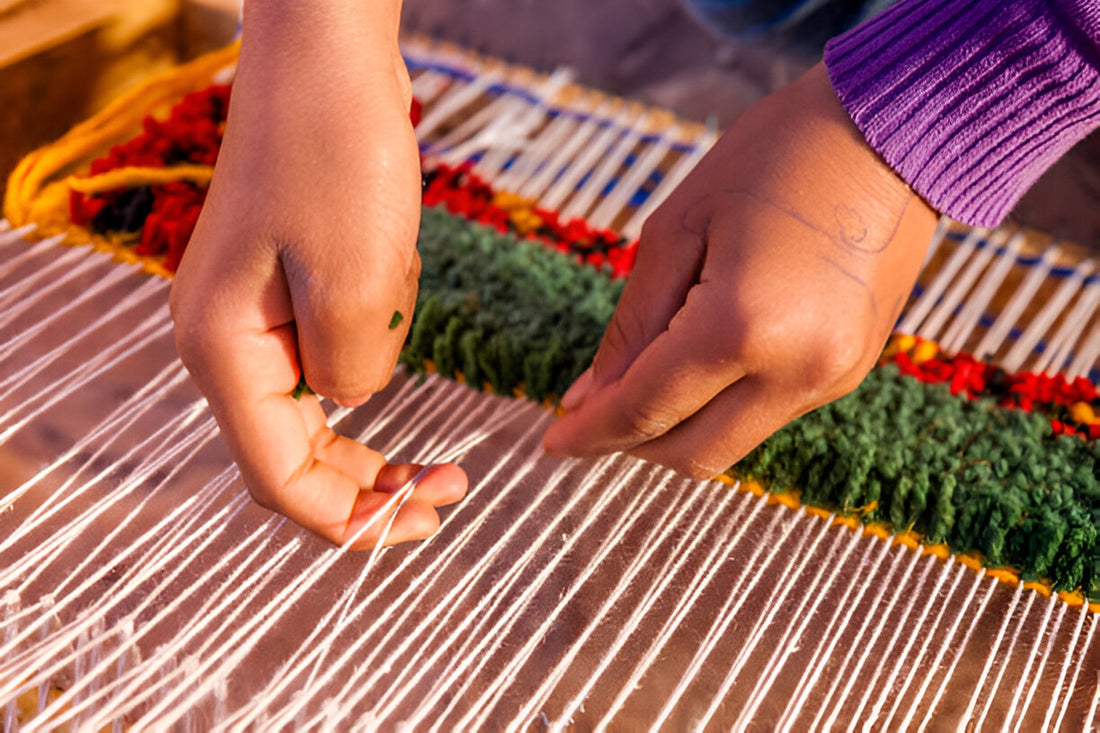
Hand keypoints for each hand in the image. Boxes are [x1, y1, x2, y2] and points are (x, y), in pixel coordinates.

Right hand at [170, 0, 465, 546]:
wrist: (328, 55)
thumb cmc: (335, 148)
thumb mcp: (357, 276)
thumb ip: (354, 368)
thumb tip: (356, 404)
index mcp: (225, 349)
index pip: (279, 476)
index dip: (348, 520)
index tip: (424, 524)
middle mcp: (228, 341)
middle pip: (294, 456)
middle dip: (369, 487)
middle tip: (447, 496)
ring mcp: (256, 313)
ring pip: (317, 411)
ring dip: (377, 432)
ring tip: (432, 406)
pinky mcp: (290, 286)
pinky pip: (333, 354)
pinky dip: (376, 357)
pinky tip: (397, 299)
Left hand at [543, 63, 937, 478]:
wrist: (895, 130)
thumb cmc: (774, 156)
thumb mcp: (677, 228)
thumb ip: (633, 326)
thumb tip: (593, 396)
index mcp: (743, 326)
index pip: (647, 410)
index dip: (591, 432)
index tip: (552, 440)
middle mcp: (797, 370)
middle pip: (692, 453)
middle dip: (631, 445)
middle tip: (589, 415)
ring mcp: (833, 377)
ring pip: (732, 442)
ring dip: (677, 427)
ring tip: (639, 382)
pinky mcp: (851, 369)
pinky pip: (768, 412)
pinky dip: (720, 405)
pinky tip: (696, 365)